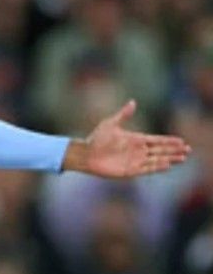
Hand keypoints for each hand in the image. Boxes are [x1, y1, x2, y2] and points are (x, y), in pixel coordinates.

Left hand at [66, 100, 190, 177]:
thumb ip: (124, 114)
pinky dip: (156, 167)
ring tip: (182, 158)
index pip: (157, 140)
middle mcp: (137, 151)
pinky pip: (146, 169)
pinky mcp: (128, 171)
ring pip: (156, 160)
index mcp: (136, 139)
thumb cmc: (96, 138)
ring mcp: (134, 161)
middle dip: (174, 151)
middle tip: (187, 150)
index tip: (181, 141)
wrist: (85, 154)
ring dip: (169, 159)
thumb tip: (133, 102)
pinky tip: (167, 165)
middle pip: (160, 151)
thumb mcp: (111, 124)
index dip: (169, 141)